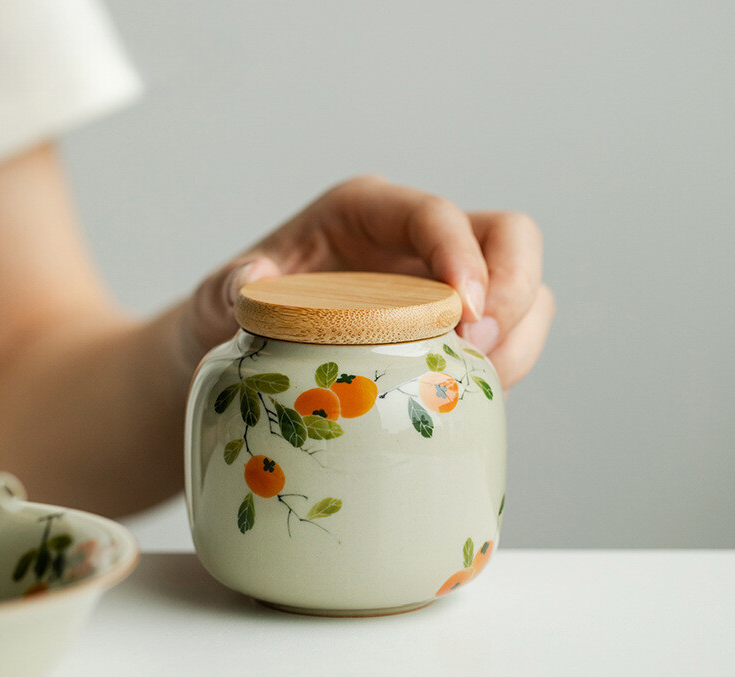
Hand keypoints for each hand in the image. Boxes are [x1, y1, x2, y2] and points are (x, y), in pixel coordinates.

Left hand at [185, 176, 553, 389]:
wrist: (245, 346)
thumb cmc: (239, 308)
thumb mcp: (222, 294)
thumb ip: (231, 286)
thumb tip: (253, 285)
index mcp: (366, 211)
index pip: (436, 214)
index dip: (463, 255)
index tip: (466, 313)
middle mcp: (414, 241)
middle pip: (509, 238)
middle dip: (513, 292)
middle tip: (481, 351)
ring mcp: (441, 284)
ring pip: (524, 292)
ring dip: (519, 340)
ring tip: (481, 382)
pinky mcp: (452, 328)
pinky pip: (510, 338)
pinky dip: (508, 367)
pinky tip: (472, 396)